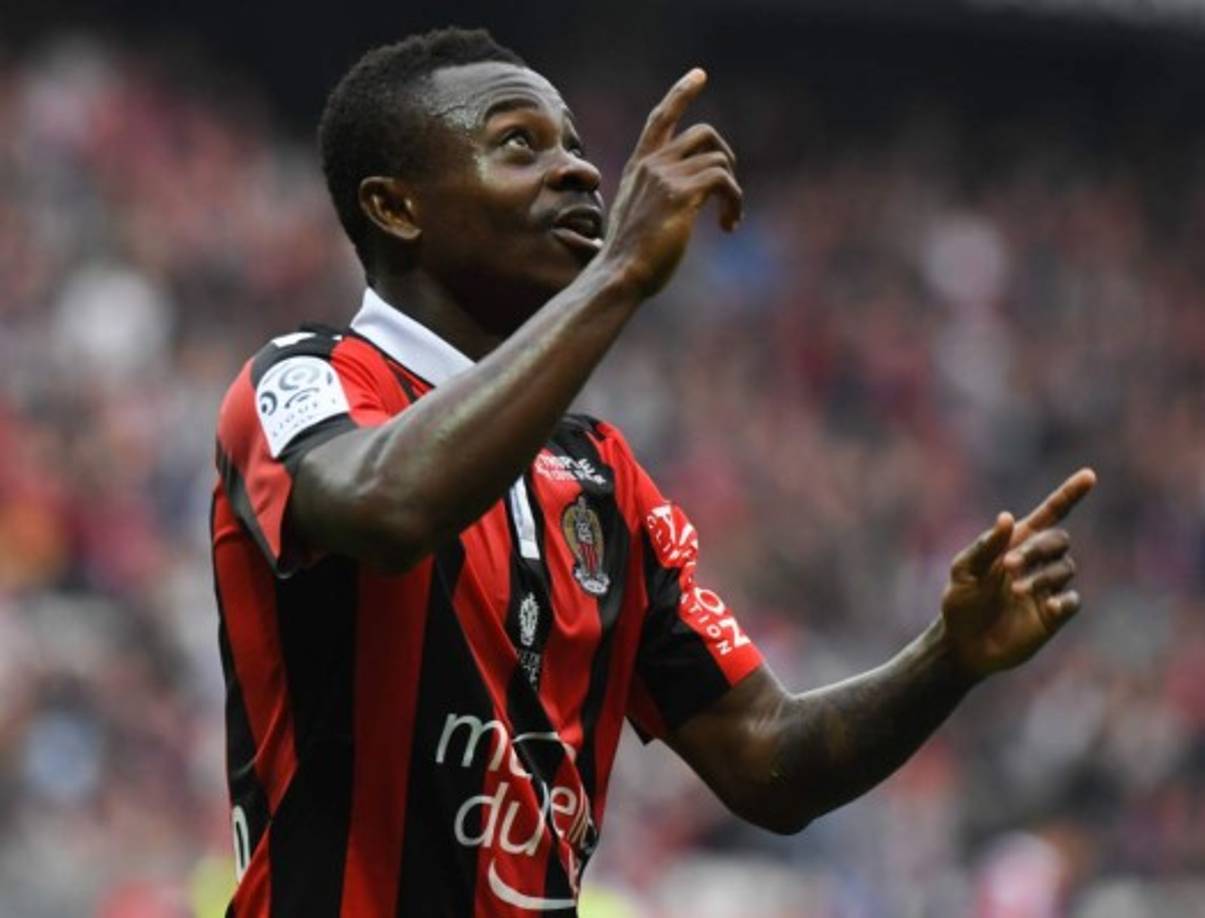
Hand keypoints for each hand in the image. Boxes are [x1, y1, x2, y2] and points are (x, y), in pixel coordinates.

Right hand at [598, 68, 742, 297]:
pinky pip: (725, 182)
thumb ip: (656, 197)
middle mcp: (651, 164)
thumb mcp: (638, 217)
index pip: (660, 118)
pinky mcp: (681, 194)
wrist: (619, 276)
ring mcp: (665, 176)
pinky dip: (735, 202)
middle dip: (726, 157)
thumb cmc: (627, 259)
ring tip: (729, 221)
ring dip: (734, 192)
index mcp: (638, 167)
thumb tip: (681, 202)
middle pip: (704, 133)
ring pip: (721, 160)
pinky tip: (728, 226)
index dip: (681, 93)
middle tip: (729, 192)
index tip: (700, 74)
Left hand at [940, 468, 1096, 679]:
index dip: (1070, 494)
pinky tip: (1045, 606)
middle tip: (1008, 566)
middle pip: (1059, 540)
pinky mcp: (1054, 614)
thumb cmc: (961, 602)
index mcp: (1015, 543)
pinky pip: (1072, 600)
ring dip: (1041, 576)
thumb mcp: (963, 571)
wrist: (963, 644)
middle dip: (1037, 549)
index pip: (1050, 514)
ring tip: (1014, 591)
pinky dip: (1062, 600)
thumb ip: (985, 546)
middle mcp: (1037, 562)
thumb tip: (1007, 517)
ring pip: (1066, 569)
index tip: (1089, 475)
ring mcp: (1047, 588)